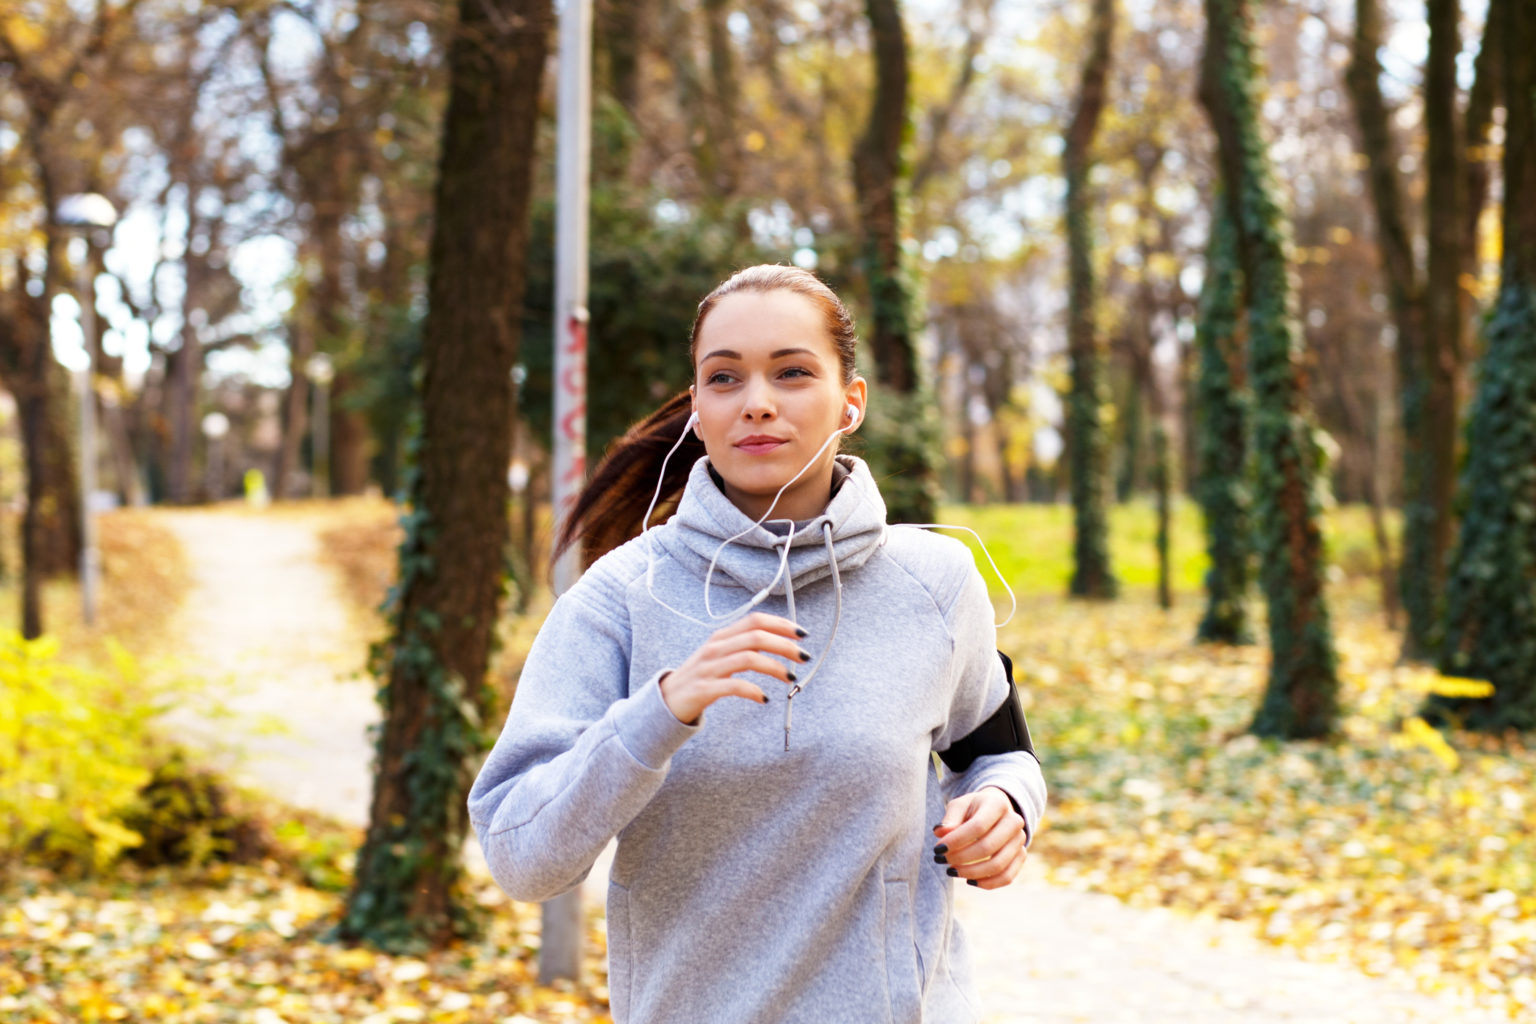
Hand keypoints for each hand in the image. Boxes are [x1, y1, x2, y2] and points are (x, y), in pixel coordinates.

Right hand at [659, 612, 808, 724]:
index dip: (781, 624)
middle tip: (804, 657)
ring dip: (774, 667)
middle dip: (784, 645)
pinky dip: (753, 690)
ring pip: (748, 658)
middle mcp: (715, 648)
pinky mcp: (704, 689)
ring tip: (790, 677)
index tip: (802, 634)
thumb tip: (781, 642)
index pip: (755, 620)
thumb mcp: (720, 655)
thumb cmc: (701, 677)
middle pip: (755, 637)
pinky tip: (764, 698)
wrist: (667, 700)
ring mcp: (708, 668)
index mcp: (721, 636)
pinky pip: (734, 686)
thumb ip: (744, 645)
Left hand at [932, 787, 1027, 889]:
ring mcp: (1020, 840)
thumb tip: (940, 832)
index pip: (977, 826)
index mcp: (998, 804)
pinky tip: (969, 880)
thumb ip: (950, 819)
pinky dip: (987, 883)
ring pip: (998, 865)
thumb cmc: (973, 809)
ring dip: (972, 872)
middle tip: (941, 860)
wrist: (995, 811)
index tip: (938, 849)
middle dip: (961, 857)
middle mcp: (1014, 821)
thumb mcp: (959, 806)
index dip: (956, 841)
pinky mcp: (1021, 856)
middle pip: (988, 847)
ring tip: (951, 871)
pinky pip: (1007, 876)